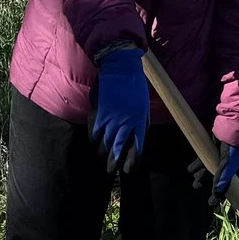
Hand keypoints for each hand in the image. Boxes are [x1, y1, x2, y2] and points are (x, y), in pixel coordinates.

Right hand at [91, 44, 148, 171]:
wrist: (122, 68)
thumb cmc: (136, 86)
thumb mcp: (143, 106)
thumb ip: (140, 122)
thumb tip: (137, 137)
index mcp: (140, 121)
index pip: (137, 148)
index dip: (132, 161)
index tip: (129, 169)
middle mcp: (126, 124)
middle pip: (118, 150)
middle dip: (114, 163)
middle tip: (112, 171)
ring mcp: (112, 120)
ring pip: (105, 144)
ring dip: (103, 153)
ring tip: (103, 156)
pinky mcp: (100, 115)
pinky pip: (95, 134)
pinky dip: (94, 140)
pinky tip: (95, 142)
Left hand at [192, 142, 238, 208]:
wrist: (231, 128)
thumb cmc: (233, 149)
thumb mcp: (228, 166)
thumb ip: (222, 181)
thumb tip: (216, 195)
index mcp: (236, 172)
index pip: (227, 188)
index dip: (219, 196)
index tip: (210, 203)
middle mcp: (228, 167)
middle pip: (215, 180)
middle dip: (205, 183)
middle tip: (196, 186)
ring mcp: (218, 159)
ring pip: (207, 170)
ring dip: (200, 175)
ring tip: (194, 178)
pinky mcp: (211, 151)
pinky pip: (202, 160)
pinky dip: (197, 165)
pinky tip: (190, 169)